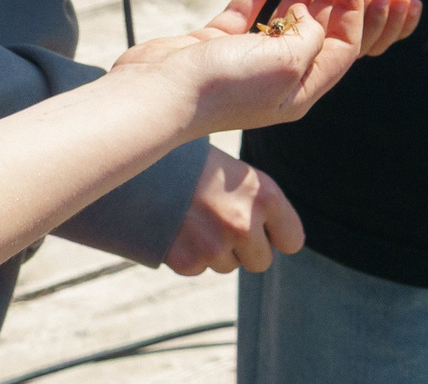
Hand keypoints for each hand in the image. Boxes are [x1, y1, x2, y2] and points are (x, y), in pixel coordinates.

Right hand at [111, 0, 364, 136]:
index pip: (342, 49)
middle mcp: (277, 79)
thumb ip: (310, 38)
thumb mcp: (287, 63)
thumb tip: (310, 19)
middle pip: (315, 33)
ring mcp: (245, 61)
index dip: (350, 10)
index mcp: (301, 92)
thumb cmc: (226, 85)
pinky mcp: (217, 44)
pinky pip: (248, 12)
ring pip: (283, 20)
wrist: (160, 92)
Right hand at [164, 146, 301, 273]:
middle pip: (261, 260)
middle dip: (245, 248)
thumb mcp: (232, 170)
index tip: (265, 228)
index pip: (292, 240)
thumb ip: (254, 200)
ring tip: (192, 216)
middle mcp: (243, 223)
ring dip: (214, 249)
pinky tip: (174, 225)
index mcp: (262, 194)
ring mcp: (214, 246)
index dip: (277, 234)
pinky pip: (197, 268)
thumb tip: (273, 236)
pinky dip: (187, 253)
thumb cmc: (188, 158)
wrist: (135, 159)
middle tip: (220, 220)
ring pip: (227, 265)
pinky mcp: (186, 261)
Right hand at [261, 0, 422, 54]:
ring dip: (391, 22)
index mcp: (300, 12)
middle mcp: (326, 21)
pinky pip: (392, 27)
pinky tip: (413, 1)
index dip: (347, 20)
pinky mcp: (374, 3)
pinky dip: (405, 21)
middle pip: (355, 43)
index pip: (325, 33)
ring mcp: (353, 15)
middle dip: (373, 20)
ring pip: (376, 40)